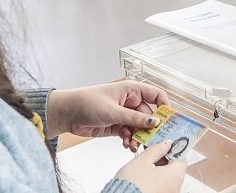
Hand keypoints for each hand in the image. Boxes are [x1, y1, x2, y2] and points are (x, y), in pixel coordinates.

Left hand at [46, 81, 167, 150]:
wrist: (67, 113)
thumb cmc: (87, 103)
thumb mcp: (113, 111)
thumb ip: (134, 118)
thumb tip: (155, 122)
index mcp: (132, 90)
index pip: (156, 95)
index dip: (164, 106)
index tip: (169, 121)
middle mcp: (130, 101)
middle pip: (149, 116)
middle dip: (149, 129)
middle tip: (151, 140)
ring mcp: (124, 114)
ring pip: (140, 127)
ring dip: (138, 137)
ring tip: (133, 145)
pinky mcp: (117, 125)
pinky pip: (130, 133)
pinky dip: (130, 140)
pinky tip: (126, 145)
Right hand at [113, 141, 186, 192]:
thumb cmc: (132, 183)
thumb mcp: (143, 160)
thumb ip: (156, 150)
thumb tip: (165, 144)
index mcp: (175, 175)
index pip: (181, 158)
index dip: (172, 149)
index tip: (164, 145)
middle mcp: (176, 187)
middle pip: (174, 168)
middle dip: (164, 159)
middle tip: (153, 153)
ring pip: (168, 178)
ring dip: (159, 169)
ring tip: (146, 164)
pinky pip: (162, 186)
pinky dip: (156, 179)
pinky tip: (145, 176)